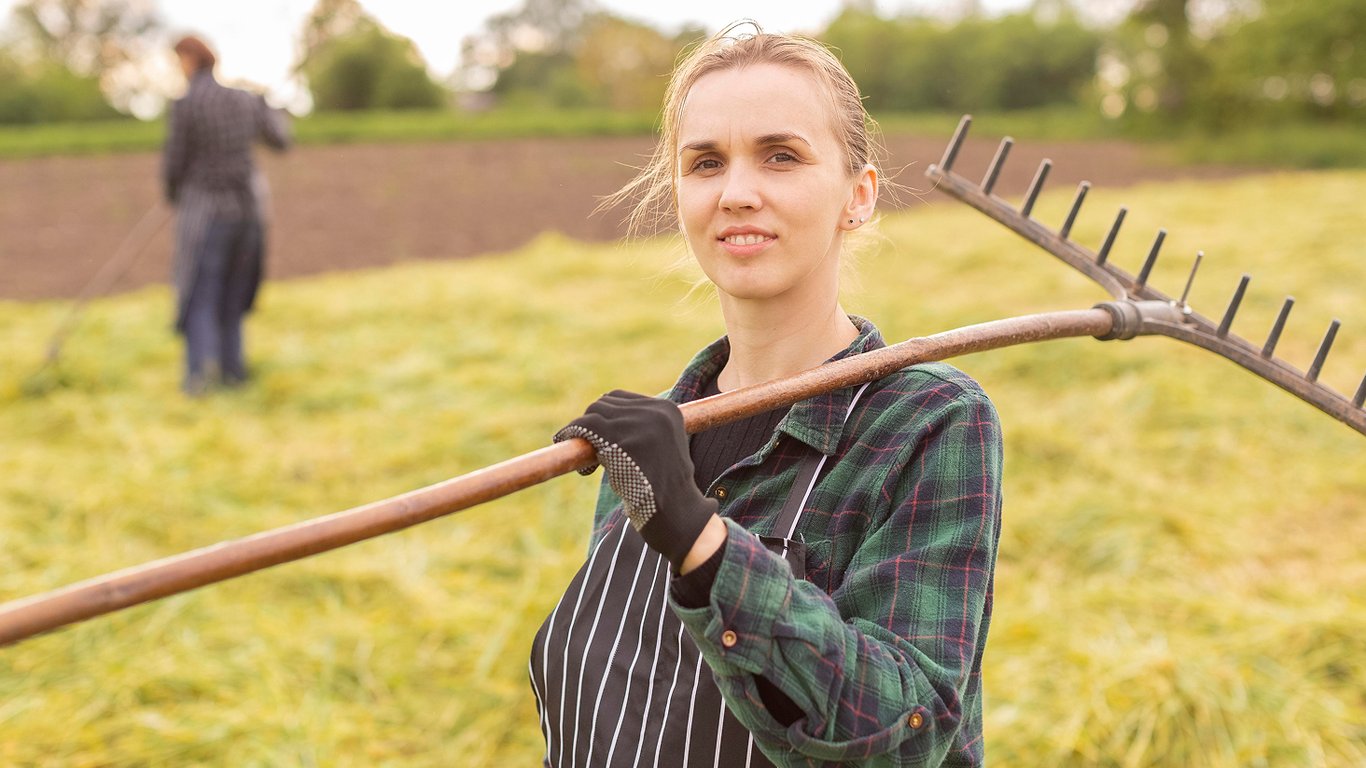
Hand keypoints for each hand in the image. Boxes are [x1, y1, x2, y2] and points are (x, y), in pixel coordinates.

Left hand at [555, 390, 716, 569]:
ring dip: (582, 432)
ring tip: (589, 461)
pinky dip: (571, 434)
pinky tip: (572, 451)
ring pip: (593, 412)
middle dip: (592, 424)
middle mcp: (654, 411)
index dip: (604, 416)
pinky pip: (584, 426)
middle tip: (592, 451)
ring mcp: (638, 424)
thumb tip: (598, 419)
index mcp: (667, 410)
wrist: (677, 513)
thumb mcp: (661, 447)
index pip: (621, 399)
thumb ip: (640, 429)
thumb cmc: (665, 487)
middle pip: (605, 403)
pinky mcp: (621, 440)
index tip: (598, 438)